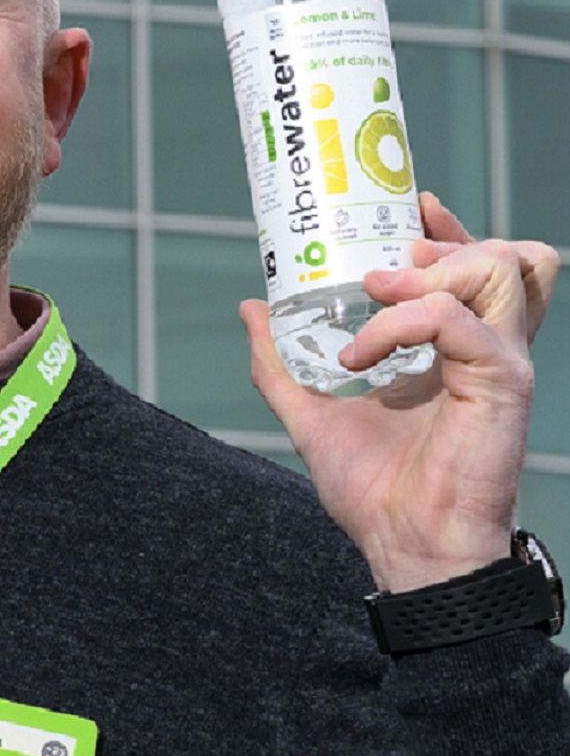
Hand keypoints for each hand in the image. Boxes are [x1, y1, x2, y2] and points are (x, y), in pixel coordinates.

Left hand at [243, 194, 558, 591]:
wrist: (406, 546)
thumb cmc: (376, 490)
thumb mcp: (312, 411)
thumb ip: (282, 361)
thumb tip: (252, 308)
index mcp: (455, 348)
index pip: (473, 265)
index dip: (447, 228)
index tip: (407, 208)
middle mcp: (486, 348)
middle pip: (500, 255)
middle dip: (441, 240)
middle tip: (380, 268)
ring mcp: (500, 361)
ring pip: (497, 269)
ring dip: (426, 271)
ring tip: (372, 298)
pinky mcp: (502, 381)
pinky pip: (454, 319)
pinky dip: (399, 323)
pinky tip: (358, 355)